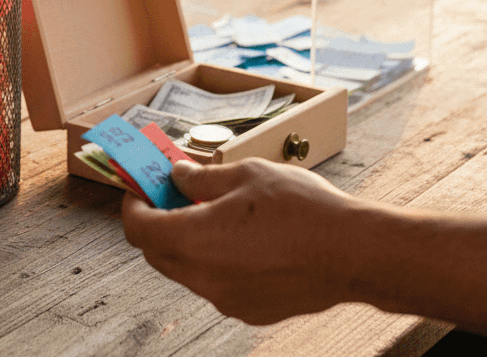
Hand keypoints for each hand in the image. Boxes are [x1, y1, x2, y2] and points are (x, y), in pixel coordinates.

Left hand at [121, 158, 360, 323]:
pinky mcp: (251, 310)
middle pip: (156, 252)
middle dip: (156, 222)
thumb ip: (200, 179)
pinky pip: (215, 284)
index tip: (141, 187)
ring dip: (185, 241)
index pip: (138, 229)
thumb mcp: (244, 175)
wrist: (353, 253)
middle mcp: (204, 278)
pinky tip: (239, 236)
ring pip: (185, 269)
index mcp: (194, 240)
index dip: (133, 204)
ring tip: (210, 210)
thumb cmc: (301, 209)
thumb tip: (177, 176)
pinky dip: (212, 260)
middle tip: (171, 194)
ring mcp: (227, 300)